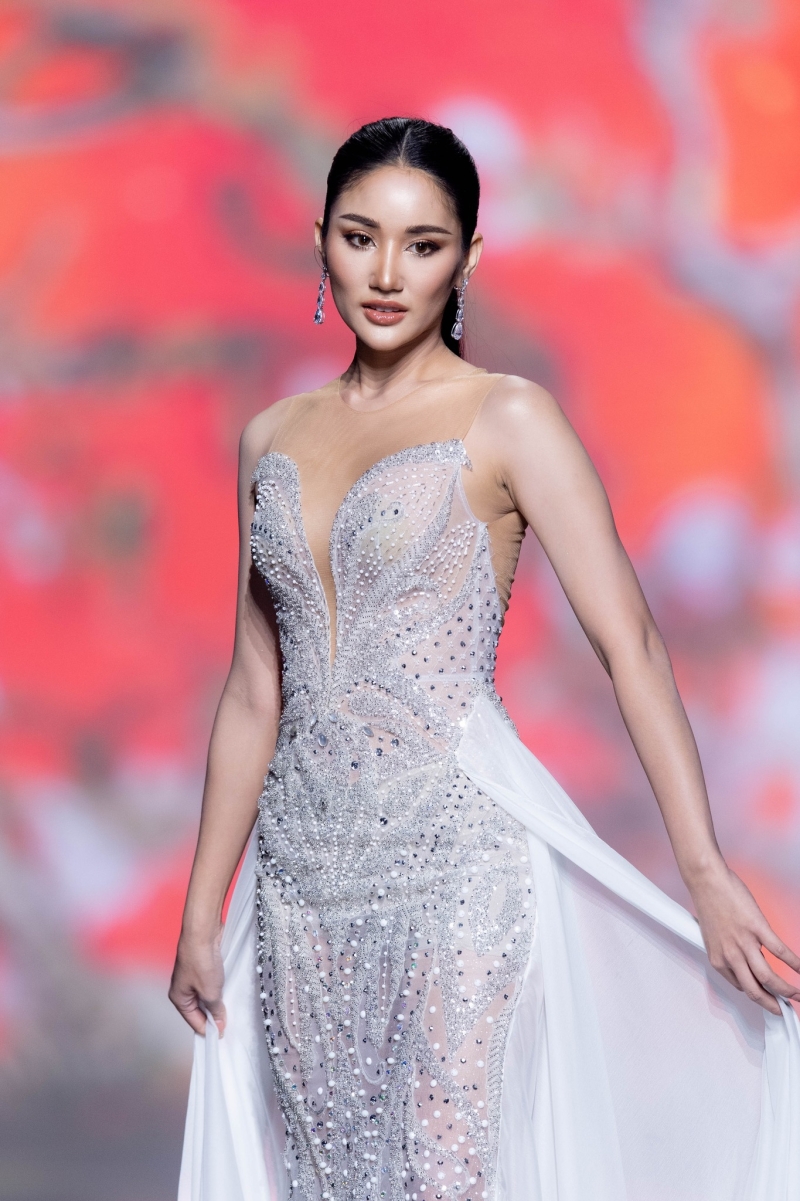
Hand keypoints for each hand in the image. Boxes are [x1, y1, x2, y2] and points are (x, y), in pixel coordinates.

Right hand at [169, 930, 225, 1035]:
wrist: (203, 932)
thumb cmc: (201, 962)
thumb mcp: (210, 992)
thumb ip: (215, 1011)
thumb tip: (219, 1027)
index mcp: (179, 998)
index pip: (194, 1022)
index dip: (209, 1030)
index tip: (223, 1036)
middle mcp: (183, 989)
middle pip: (200, 1010)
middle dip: (214, 1016)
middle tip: (230, 1024)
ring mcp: (192, 978)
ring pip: (206, 997)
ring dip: (217, 1002)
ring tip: (232, 1010)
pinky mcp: (202, 968)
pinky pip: (210, 985)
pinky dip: (219, 990)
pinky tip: (229, 992)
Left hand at [689, 860, 799, 1015]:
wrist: (706, 880)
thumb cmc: (708, 903)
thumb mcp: (713, 936)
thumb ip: (727, 952)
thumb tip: (742, 960)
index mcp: (718, 959)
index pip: (741, 987)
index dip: (757, 996)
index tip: (767, 999)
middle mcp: (730, 955)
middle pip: (755, 990)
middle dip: (773, 1004)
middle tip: (784, 1009)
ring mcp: (744, 942)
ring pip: (767, 978)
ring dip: (785, 991)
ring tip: (796, 995)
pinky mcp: (757, 928)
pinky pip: (779, 951)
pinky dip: (794, 963)